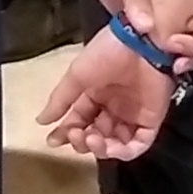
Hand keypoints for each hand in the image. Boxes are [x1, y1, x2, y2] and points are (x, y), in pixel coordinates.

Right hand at [39, 28, 178, 160]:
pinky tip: (108, 146)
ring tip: (89, 139)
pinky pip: (138, 144)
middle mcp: (114, 107)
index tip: (53, 141)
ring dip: (100, 148)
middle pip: (96, 135)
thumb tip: (41, 122)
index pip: (79, 121)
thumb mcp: (76, 75)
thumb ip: (60, 100)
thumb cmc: (106, 54)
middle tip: (75, 135)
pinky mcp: (151, 120)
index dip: (66, 133)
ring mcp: (133, 114)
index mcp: (96, 94)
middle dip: (81, 141)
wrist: (140, 42)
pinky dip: (123, 152)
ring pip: (115, 144)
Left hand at [83, 0, 192, 66]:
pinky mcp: (148, 22)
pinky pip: (164, 40)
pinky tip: (161, 63)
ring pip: (185, 35)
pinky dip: (166, 54)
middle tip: (180, 59)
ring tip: (174, 65)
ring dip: (184, 53)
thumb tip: (147, 26)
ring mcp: (164, 11)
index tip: (189, 38)